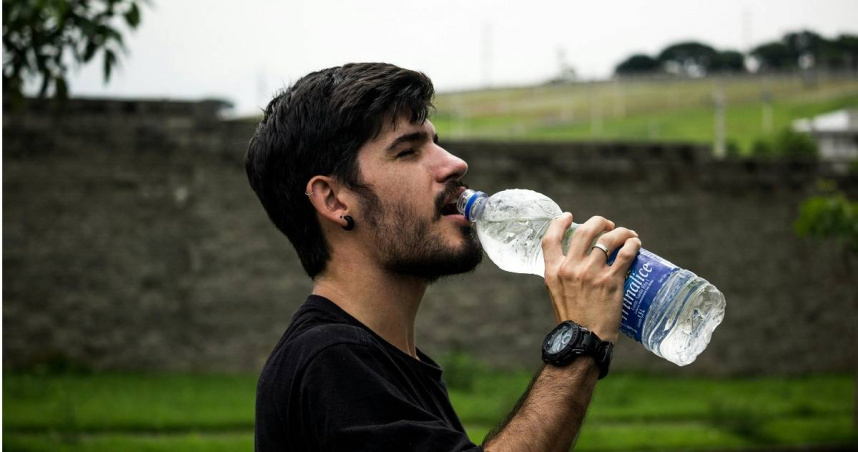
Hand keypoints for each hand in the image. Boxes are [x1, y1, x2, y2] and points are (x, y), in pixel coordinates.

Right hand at [541, 213, 641, 342]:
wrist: (583, 342)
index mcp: (553, 272)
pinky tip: (636, 244)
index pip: (550, 239)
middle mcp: (570, 269)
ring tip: (627, 235)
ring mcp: (591, 273)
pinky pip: (625, 253)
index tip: (568, 216)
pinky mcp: (611, 281)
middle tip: (607, 226)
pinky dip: (632, 245)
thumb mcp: (557, 295)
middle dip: (598, 222)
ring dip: (620, 232)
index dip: (559, 223)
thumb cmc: (572, 321)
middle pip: (584, 231)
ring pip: (608, 238)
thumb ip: (563, 277)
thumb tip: (576, 264)